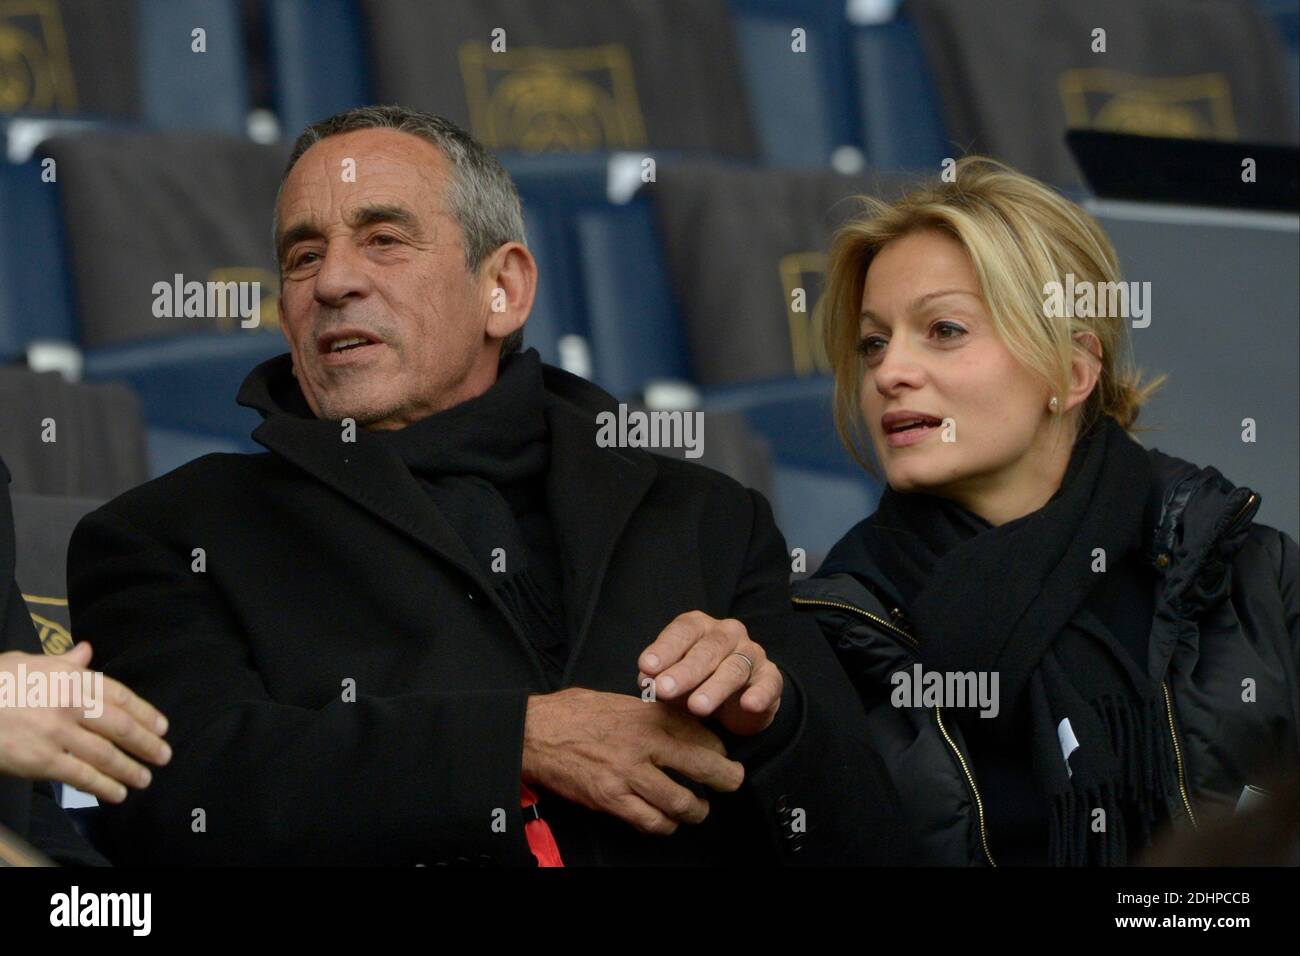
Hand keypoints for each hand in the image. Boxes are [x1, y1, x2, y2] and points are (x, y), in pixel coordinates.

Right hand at [0, 642, 170, 803]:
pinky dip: (103, 786)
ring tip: (145, 779)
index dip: (145, 712)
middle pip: (120, 727)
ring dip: (130, 769)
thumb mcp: (30, 662)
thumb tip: (86, 651)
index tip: (163, 727)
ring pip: (105, 754)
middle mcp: (71, 705)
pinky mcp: (41, 761)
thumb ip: (63, 661)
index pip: (120, 695)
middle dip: (146, 743)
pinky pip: (80, 775)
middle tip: (164, 756)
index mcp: (72, 679)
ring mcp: (57, 734)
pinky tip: (117, 794)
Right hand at [521, 687, 743, 835]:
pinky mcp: (611, 799)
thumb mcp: (621, 701)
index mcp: (649, 715)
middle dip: (727, 779)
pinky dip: (664, 825)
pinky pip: (651, 821)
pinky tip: (665, 820)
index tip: (722, 754)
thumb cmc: (575, 713)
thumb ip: (652, 713)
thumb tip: (681, 724)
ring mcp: (628, 774)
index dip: (720, 749)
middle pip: (704, 767)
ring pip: (682, 802)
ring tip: (697, 808)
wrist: (535, 732)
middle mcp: (644, 744)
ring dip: (696, 810)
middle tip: (732, 782)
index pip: (703, 734)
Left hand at [636, 611, 782, 735]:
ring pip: (734, 668)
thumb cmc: (696, 682)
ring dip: (714, 688)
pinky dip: (759, 695)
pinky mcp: (770, 677)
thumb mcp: (673, 679)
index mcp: (700, 627)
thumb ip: (658, 677)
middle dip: (684, 671)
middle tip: (664, 690)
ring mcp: (751, 654)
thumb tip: (644, 679)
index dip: (664, 649)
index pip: (682, 631)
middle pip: (707, 649)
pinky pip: (768, 684)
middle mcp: (727, 634)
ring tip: (697, 706)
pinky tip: (749, 705)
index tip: (646, 667)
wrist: (738, 700)